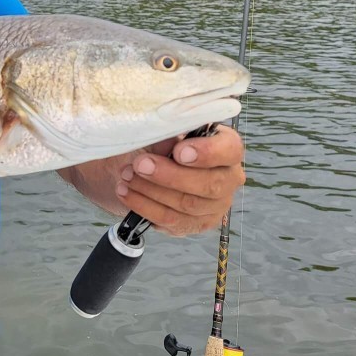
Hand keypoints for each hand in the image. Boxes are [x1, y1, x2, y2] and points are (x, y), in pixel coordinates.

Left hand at [115, 125, 245, 235]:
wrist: (148, 169)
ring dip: (152, 191)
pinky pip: (172, 221)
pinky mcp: (197, 224)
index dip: (207, 152)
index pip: (229, 150)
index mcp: (228, 148)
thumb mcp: (164, 132)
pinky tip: (126, 193)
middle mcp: (229, 179)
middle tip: (140, 165)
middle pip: (209, 185)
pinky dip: (145, 207)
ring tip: (126, 177)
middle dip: (170, 175)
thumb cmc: (162, 144)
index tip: (179, 152)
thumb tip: (168, 142)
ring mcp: (216, 205)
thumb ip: (169, 135)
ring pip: (188, 205)